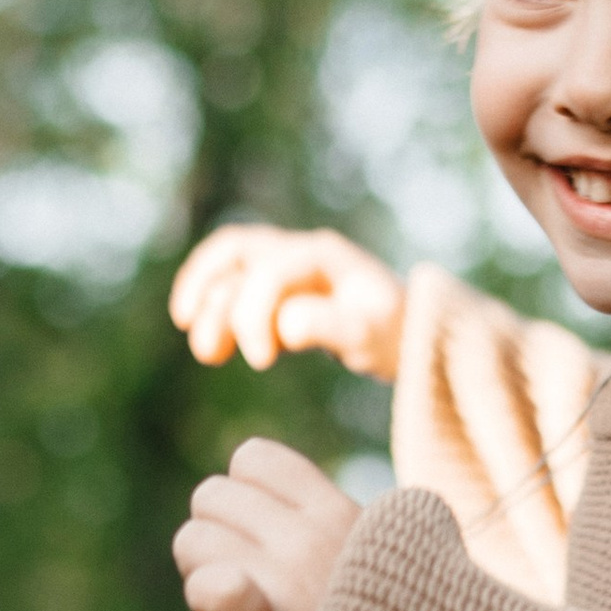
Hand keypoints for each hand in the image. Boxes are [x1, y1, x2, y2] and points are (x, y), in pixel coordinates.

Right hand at [169, 224, 406, 378]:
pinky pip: (233, 282)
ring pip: (229, 267)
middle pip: (237, 252)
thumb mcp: (370, 335)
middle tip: (210, 354)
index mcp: (323, 253)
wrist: (404, 329)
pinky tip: (211, 343)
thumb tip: (286, 327)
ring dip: (207, 304)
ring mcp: (284, 262)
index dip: (253, 314)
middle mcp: (298, 249)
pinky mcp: (275, 286)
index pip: (270, 272)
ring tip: (206, 353)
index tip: (260, 361)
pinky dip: (212, 305)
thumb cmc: (390, 332)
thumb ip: (331, 326)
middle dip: (217, 302)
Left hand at [172, 436, 362, 610]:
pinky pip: (212, 587)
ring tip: (238, 606)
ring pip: (191, 537)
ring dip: (201, 571)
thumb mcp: (385, 554)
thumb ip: (334, 524)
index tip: (262, 536)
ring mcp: (289, 581)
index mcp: (335, 512)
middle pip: (211, 495)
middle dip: (216, 533)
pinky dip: (206, 597)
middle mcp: (310, 537)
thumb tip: (286, 497)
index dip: (242, 495)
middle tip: (245, 576)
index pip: (253, 459)